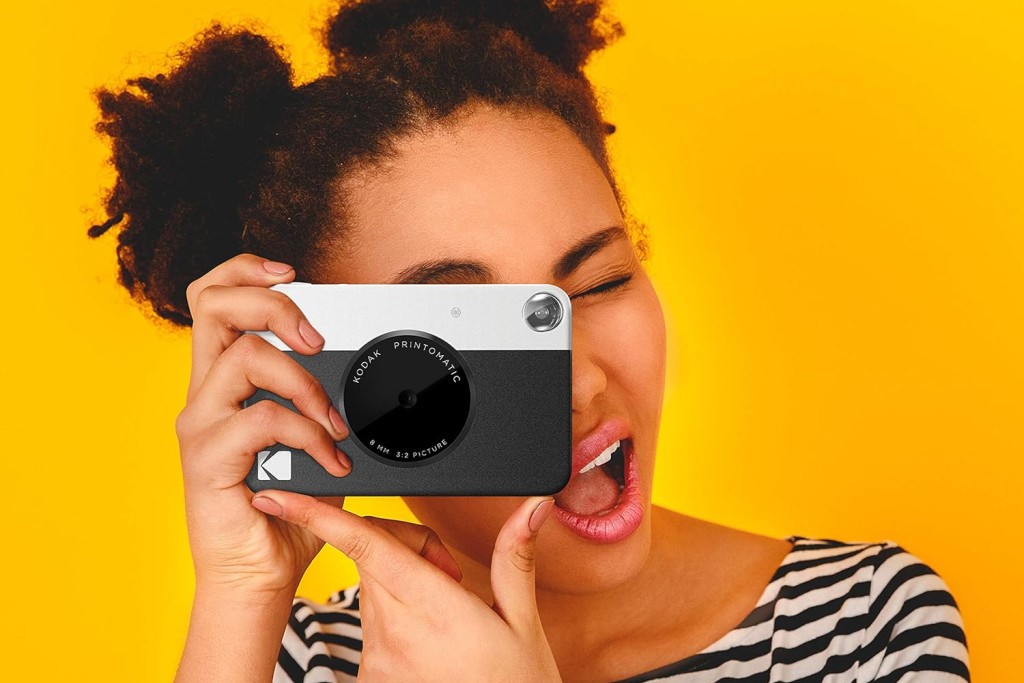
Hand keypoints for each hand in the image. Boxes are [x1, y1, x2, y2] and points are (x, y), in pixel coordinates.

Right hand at [174, 253, 353, 598]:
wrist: (261, 572)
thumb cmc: (288, 506)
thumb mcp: (317, 440)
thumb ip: (328, 400)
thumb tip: (380, 373)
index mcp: (226, 380)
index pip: (214, 299)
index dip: (246, 270)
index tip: (292, 273)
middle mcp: (206, 394)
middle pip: (215, 305)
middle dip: (275, 304)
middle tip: (317, 339)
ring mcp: (202, 424)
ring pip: (246, 357)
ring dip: (306, 383)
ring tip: (333, 422)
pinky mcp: (206, 459)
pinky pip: (261, 421)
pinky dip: (307, 434)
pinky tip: (328, 460)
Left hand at [250, 491, 562, 681]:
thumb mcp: (523, 622)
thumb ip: (515, 557)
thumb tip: (532, 508)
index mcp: (435, 607)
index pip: (366, 546)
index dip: (319, 516)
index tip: (284, 497)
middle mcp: (395, 632)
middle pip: (370, 557)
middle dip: (398, 544)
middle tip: (448, 572)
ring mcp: (378, 659)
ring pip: (371, 591)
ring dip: (396, 583)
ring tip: (445, 615)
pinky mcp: (370, 678)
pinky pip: (371, 628)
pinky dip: (394, 619)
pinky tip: (428, 641)